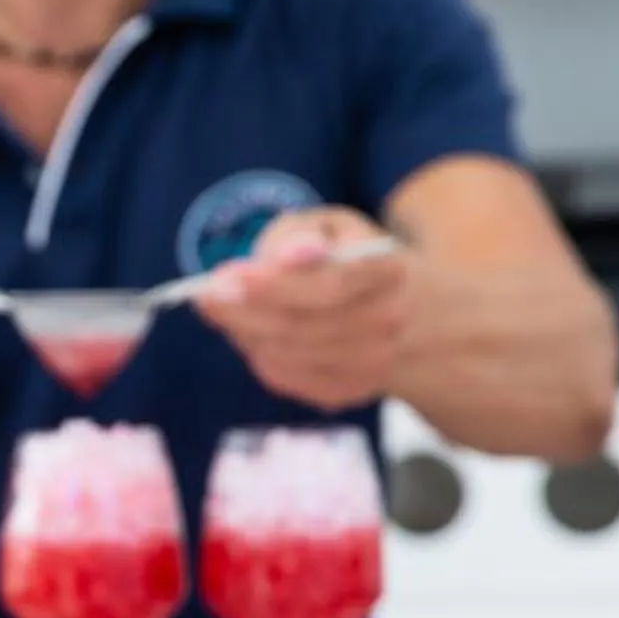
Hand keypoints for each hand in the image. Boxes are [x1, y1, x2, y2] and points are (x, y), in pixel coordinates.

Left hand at [190, 206, 408, 412]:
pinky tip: (254, 334)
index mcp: (387, 270)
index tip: (227, 277)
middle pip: (300, 325)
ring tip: (226, 308)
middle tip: (207, 296)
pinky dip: (260, 356)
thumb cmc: (353, 258)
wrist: (411, 313)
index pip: (328, 285)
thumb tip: (284, 257)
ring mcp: (372, 364)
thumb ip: (300, 233)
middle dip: (243, 311)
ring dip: (246, 332)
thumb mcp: (332, 226)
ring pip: (287, 354)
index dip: (274, 286)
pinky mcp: (351, 391)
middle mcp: (388, 322)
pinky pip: (287, 378)